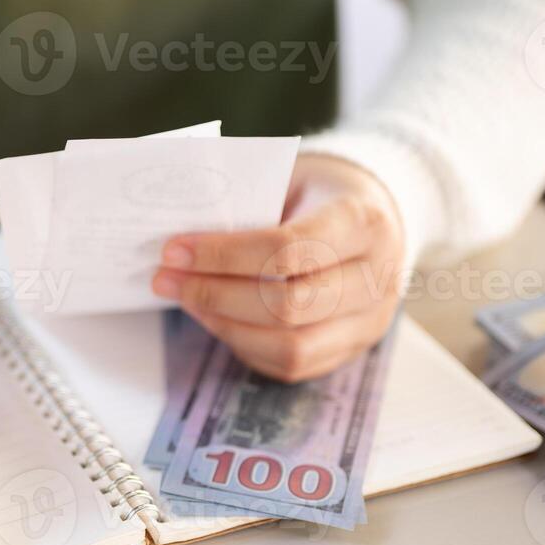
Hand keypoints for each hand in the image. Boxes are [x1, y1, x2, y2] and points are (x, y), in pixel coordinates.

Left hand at [150, 156, 404, 381]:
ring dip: (226, 327)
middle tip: (166, 279)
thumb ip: (247, 207)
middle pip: (289, 306)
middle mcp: (377, 278)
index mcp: (365, 223)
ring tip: (187, 300)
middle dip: (216, 294)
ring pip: (292, 348)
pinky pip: (293, 365)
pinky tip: (215, 318)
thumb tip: (180, 245)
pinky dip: (245, 345)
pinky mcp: (352, 349)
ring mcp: (370, 321)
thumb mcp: (290, 179)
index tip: (173, 250)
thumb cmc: (319, 192)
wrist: (378, 212)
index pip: (289, 249)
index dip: (223, 254)